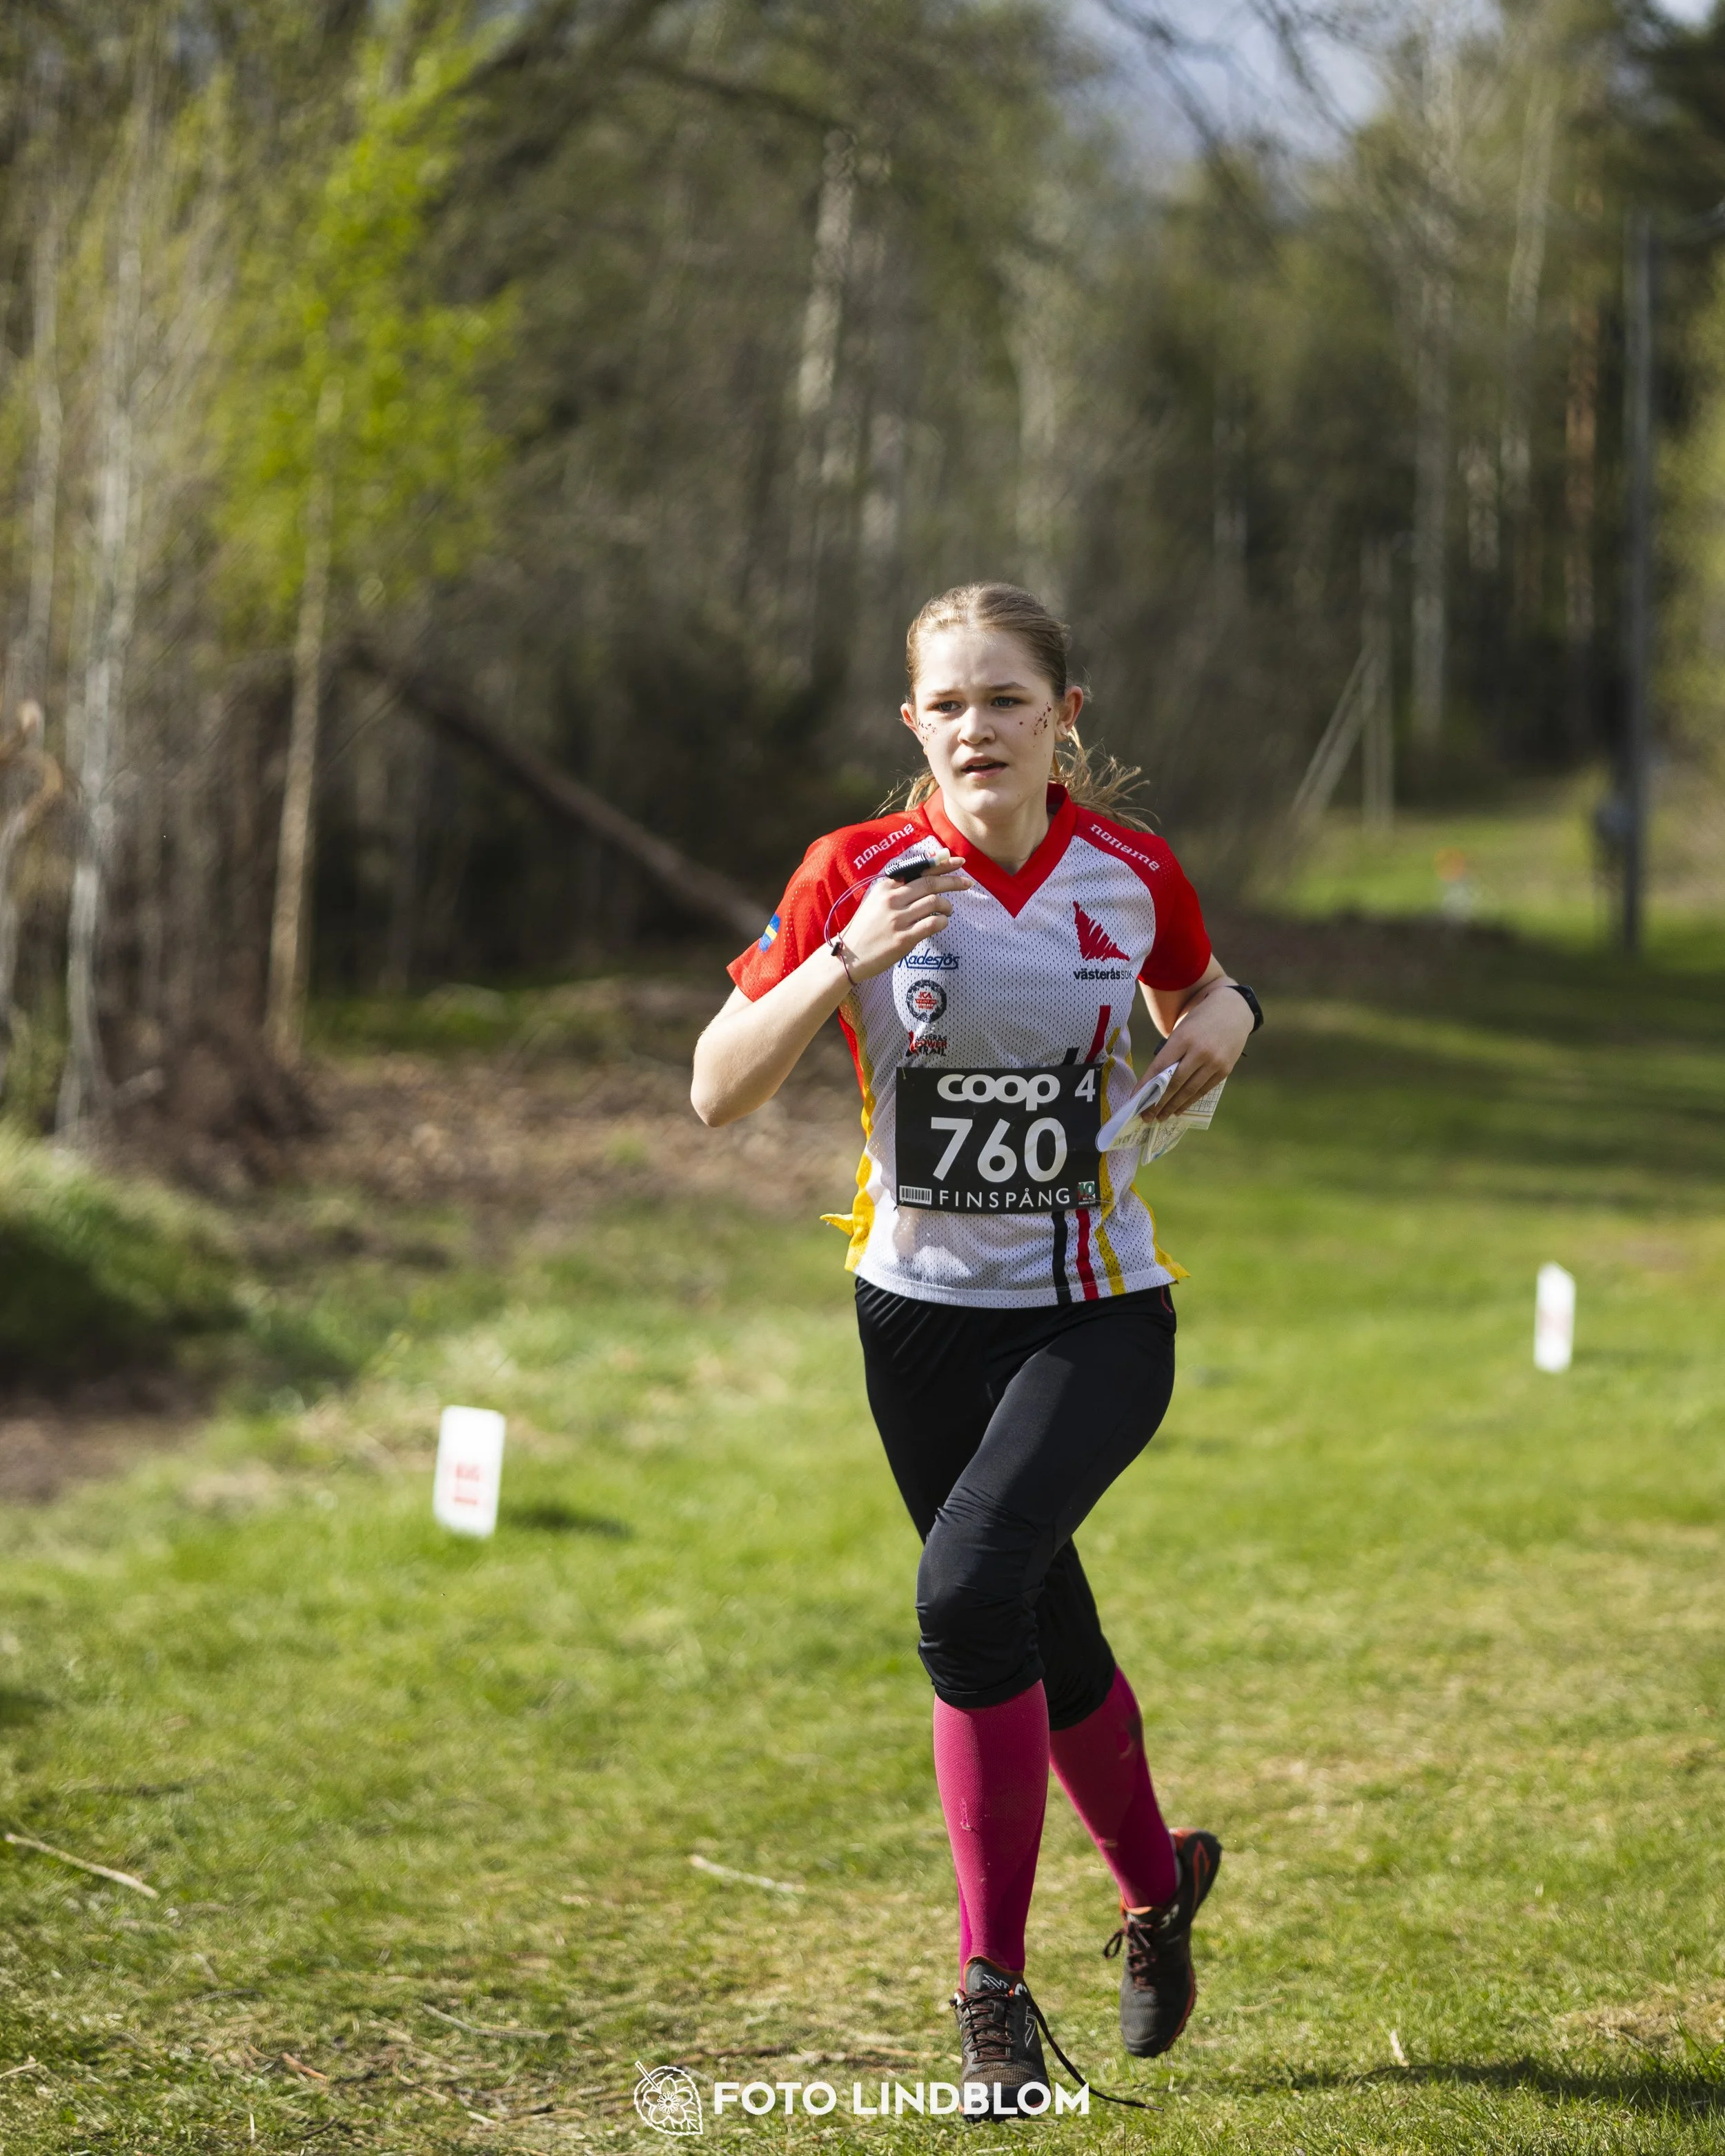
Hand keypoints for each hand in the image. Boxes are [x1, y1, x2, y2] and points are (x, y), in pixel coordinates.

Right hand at [840, 854, 973, 980]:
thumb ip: (898, 888)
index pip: (919, 869)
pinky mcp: (904, 938)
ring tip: (948, 911)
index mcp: (886, 887)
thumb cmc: (866, 927)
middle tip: (967, 883)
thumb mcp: (876, 900)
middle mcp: (892, 899)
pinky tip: (942, 923)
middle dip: (953, 881)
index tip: (959, 860)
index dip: (942, 863)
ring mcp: (898, 919)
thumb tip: (928, 876)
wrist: (849, 955)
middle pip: (931, 883)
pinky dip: (943, 922)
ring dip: (948, 906)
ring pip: (935, 903)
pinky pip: (933, 924)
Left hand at [1142, 982, 1253, 1118]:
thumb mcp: (1182, 1030)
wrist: (1233, 1010)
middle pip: (1174, 1083)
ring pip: (1189, 1090)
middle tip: (1146, 1116)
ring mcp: (1214, 1062)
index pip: (1160, 1066)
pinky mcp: (1225, 1070)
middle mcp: (1200, 1051)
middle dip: (1158, 1102)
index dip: (1146, 1085)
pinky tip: (1179, 1108)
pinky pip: (1204, 1090)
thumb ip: (1170, 1053)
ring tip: (1161, 1116)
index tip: (1135, 1099)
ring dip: (1173, 1106)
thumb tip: (1154, 1083)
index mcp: (1183, 1038)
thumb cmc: (1199, 1021)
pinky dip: (1190, 1101)